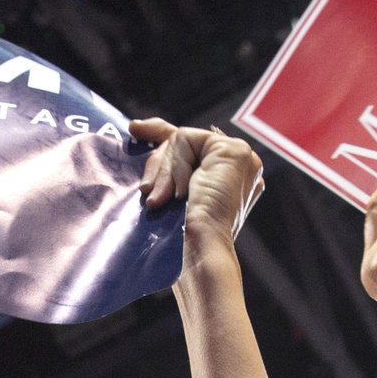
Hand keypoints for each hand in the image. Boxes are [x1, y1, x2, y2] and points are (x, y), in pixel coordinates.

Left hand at [130, 119, 263, 240]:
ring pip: (183, 140)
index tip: (135, 130)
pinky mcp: (235, 151)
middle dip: (158, 162)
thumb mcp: (172, 195)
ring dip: (165, 170)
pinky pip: (187, 139)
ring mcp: (241, 158)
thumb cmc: (183, 236)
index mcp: (228, 179)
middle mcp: (239, 168)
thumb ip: (170, 170)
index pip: (193, 147)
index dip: (162, 133)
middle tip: (149, 191)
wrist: (199, 247)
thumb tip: (142, 136)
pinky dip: (175, 165)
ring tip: (161, 199)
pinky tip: (180, 191)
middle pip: (184, 142)